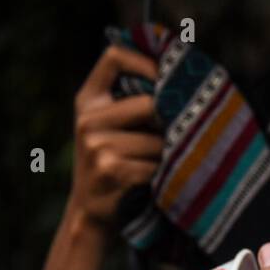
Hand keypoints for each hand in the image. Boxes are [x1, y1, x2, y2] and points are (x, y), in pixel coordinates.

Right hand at [67, 45, 162, 228]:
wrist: (91, 213)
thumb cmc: (112, 163)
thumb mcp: (110, 127)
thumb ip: (131, 100)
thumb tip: (182, 79)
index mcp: (88, 100)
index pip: (114, 57)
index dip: (146, 61)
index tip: (168, 76)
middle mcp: (88, 119)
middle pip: (148, 103)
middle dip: (168, 123)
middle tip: (174, 138)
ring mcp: (96, 146)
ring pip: (157, 140)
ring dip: (168, 155)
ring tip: (162, 165)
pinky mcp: (111, 170)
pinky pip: (156, 165)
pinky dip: (164, 175)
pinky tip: (158, 182)